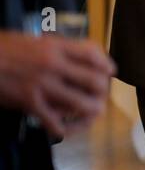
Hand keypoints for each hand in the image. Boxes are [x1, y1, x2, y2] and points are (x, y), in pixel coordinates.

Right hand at [0, 32, 115, 139]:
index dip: (106, 65)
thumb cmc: (1, 48)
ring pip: (82, 104)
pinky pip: (55, 122)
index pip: (93, 55)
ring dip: (90, 111)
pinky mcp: (30, 103)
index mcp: (54, 46)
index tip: (109, 72)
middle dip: (101, 90)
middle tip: (99, 94)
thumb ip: (55, 48)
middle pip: (94, 81)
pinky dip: (63, 128)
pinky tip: (62, 129)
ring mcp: (42, 85)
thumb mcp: (31, 40)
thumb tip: (78, 57)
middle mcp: (53, 65)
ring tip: (89, 113)